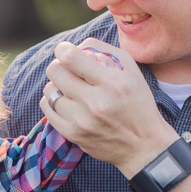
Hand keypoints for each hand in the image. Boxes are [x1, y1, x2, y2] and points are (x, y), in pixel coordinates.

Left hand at [41, 38, 176, 176]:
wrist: (144, 146)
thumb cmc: (138, 103)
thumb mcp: (131, 71)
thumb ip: (105, 51)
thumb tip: (78, 45)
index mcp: (112, 83)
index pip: (70, 58)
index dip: (63, 49)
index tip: (66, 51)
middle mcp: (95, 102)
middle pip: (55, 71)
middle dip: (60, 65)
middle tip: (69, 70)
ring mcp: (81, 121)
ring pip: (49, 90)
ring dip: (57, 85)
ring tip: (71, 88)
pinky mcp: (72, 134)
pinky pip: (47, 108)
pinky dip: (52, 101)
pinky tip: (66, 101)